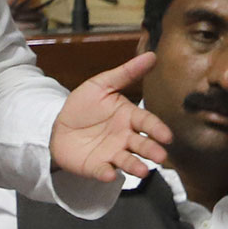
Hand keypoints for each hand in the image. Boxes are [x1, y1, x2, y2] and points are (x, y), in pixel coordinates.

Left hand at [49, 51, 171, 181]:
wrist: (60, 125)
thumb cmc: (85, 105)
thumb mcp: (102, 84)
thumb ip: (126, 73)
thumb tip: (152, 55)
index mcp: (129, 117)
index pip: (147, 122)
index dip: (157, 129)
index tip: (167, 136)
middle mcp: (125, 138)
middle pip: (142, 144)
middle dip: (151, 150)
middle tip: (161, 156)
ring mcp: (112, 154)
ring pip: (127, 161)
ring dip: (136, 166)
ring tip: (143, 171)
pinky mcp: (96, 166)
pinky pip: (103, 171)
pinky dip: (106, 173)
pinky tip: (109, 174)